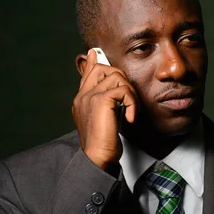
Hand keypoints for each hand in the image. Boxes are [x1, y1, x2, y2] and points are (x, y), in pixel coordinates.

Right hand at [72, 49, 137, 170]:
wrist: (97, 157)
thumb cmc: (103, 142)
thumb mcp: (105, 118)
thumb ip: (107, 101)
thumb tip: (114, 92)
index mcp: (82, 99)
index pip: (89, 72)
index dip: (96, 63)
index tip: (96, 55)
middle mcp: (83, 95)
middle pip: (104, 68)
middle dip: (122, 79)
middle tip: (129, 99)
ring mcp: (90, 96)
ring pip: (117, 77)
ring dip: (130, 93)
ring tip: (131, 110)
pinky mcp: (101, 101)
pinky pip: (123, 90)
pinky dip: (132, 102)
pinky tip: (130, 117)